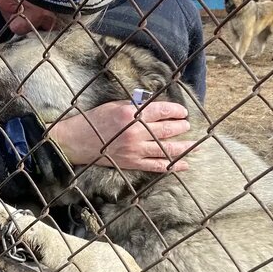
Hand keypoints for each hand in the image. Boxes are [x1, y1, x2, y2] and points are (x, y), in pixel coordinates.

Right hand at [48, 101, 195, 171]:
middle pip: (166, 130)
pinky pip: (156, 166)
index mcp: (131, 115)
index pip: (160, 111)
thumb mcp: (114, 106)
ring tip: (196, 145)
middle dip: (181, 127)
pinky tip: (184, 165)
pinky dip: (172, 166)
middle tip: (187, 126)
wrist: (76, 141)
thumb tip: (154, 106)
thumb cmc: (94, 120)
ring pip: (166, 149)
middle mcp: (135, 133)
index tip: (183, 112)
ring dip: (183, 147)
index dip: (175, 111)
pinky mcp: (132, 163)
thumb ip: (135, 106)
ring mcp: (134, 150)